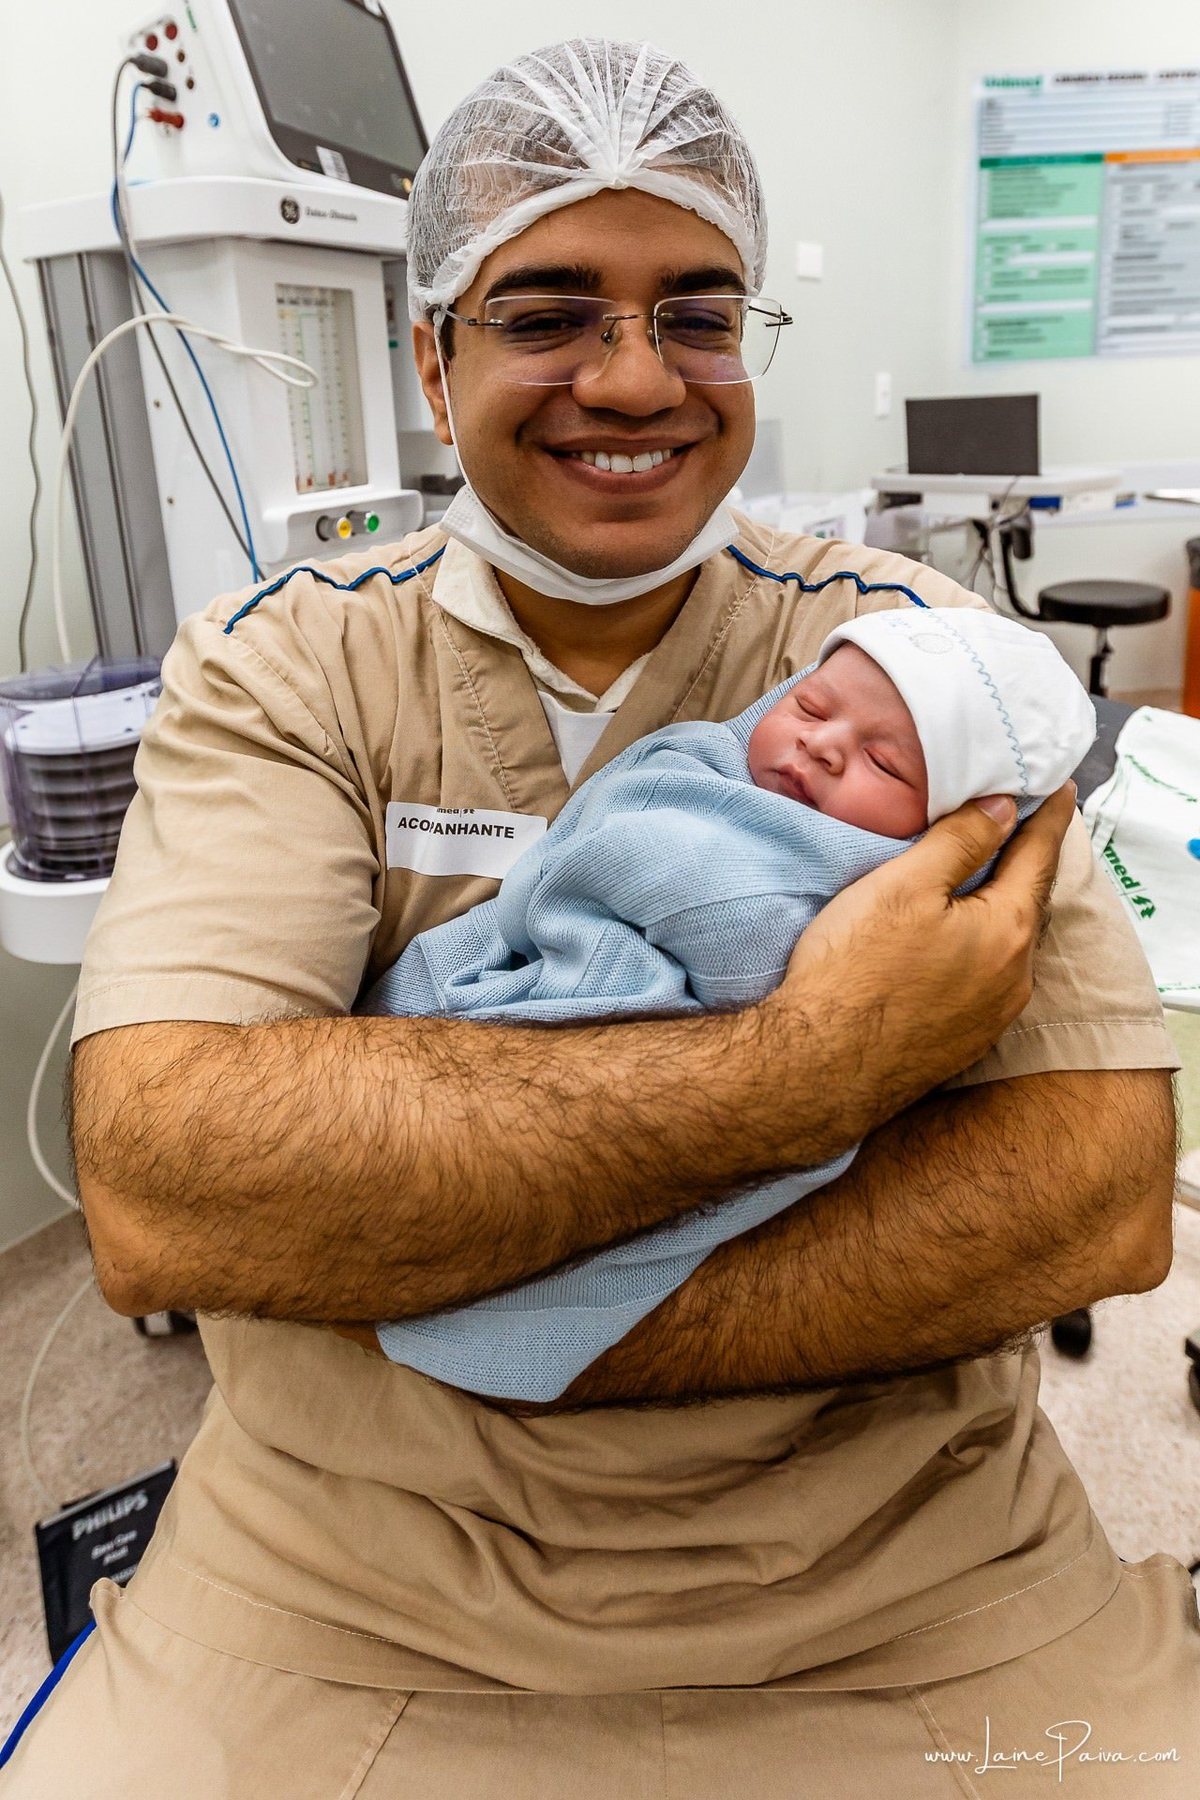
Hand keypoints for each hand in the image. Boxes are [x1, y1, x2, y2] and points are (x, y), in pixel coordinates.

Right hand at [760, 784, 1074, 1153]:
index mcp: (1008, 930)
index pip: (1040, 856)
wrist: (817, 1068)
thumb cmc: (855, 970)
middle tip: (1024, 824)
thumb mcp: (904, 885)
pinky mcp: (965, 1043)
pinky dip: (982, 949)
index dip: (1050, 817)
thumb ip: (961, 842)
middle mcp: (1015, 978)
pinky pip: (987, 981)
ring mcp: (993, 1017)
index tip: (1059, 788)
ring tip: (988, 879)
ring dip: (1002, 910)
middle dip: (1027, 862)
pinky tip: (956, 944)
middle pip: (1029, 903)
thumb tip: (1005, 809)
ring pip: (1009, 946)